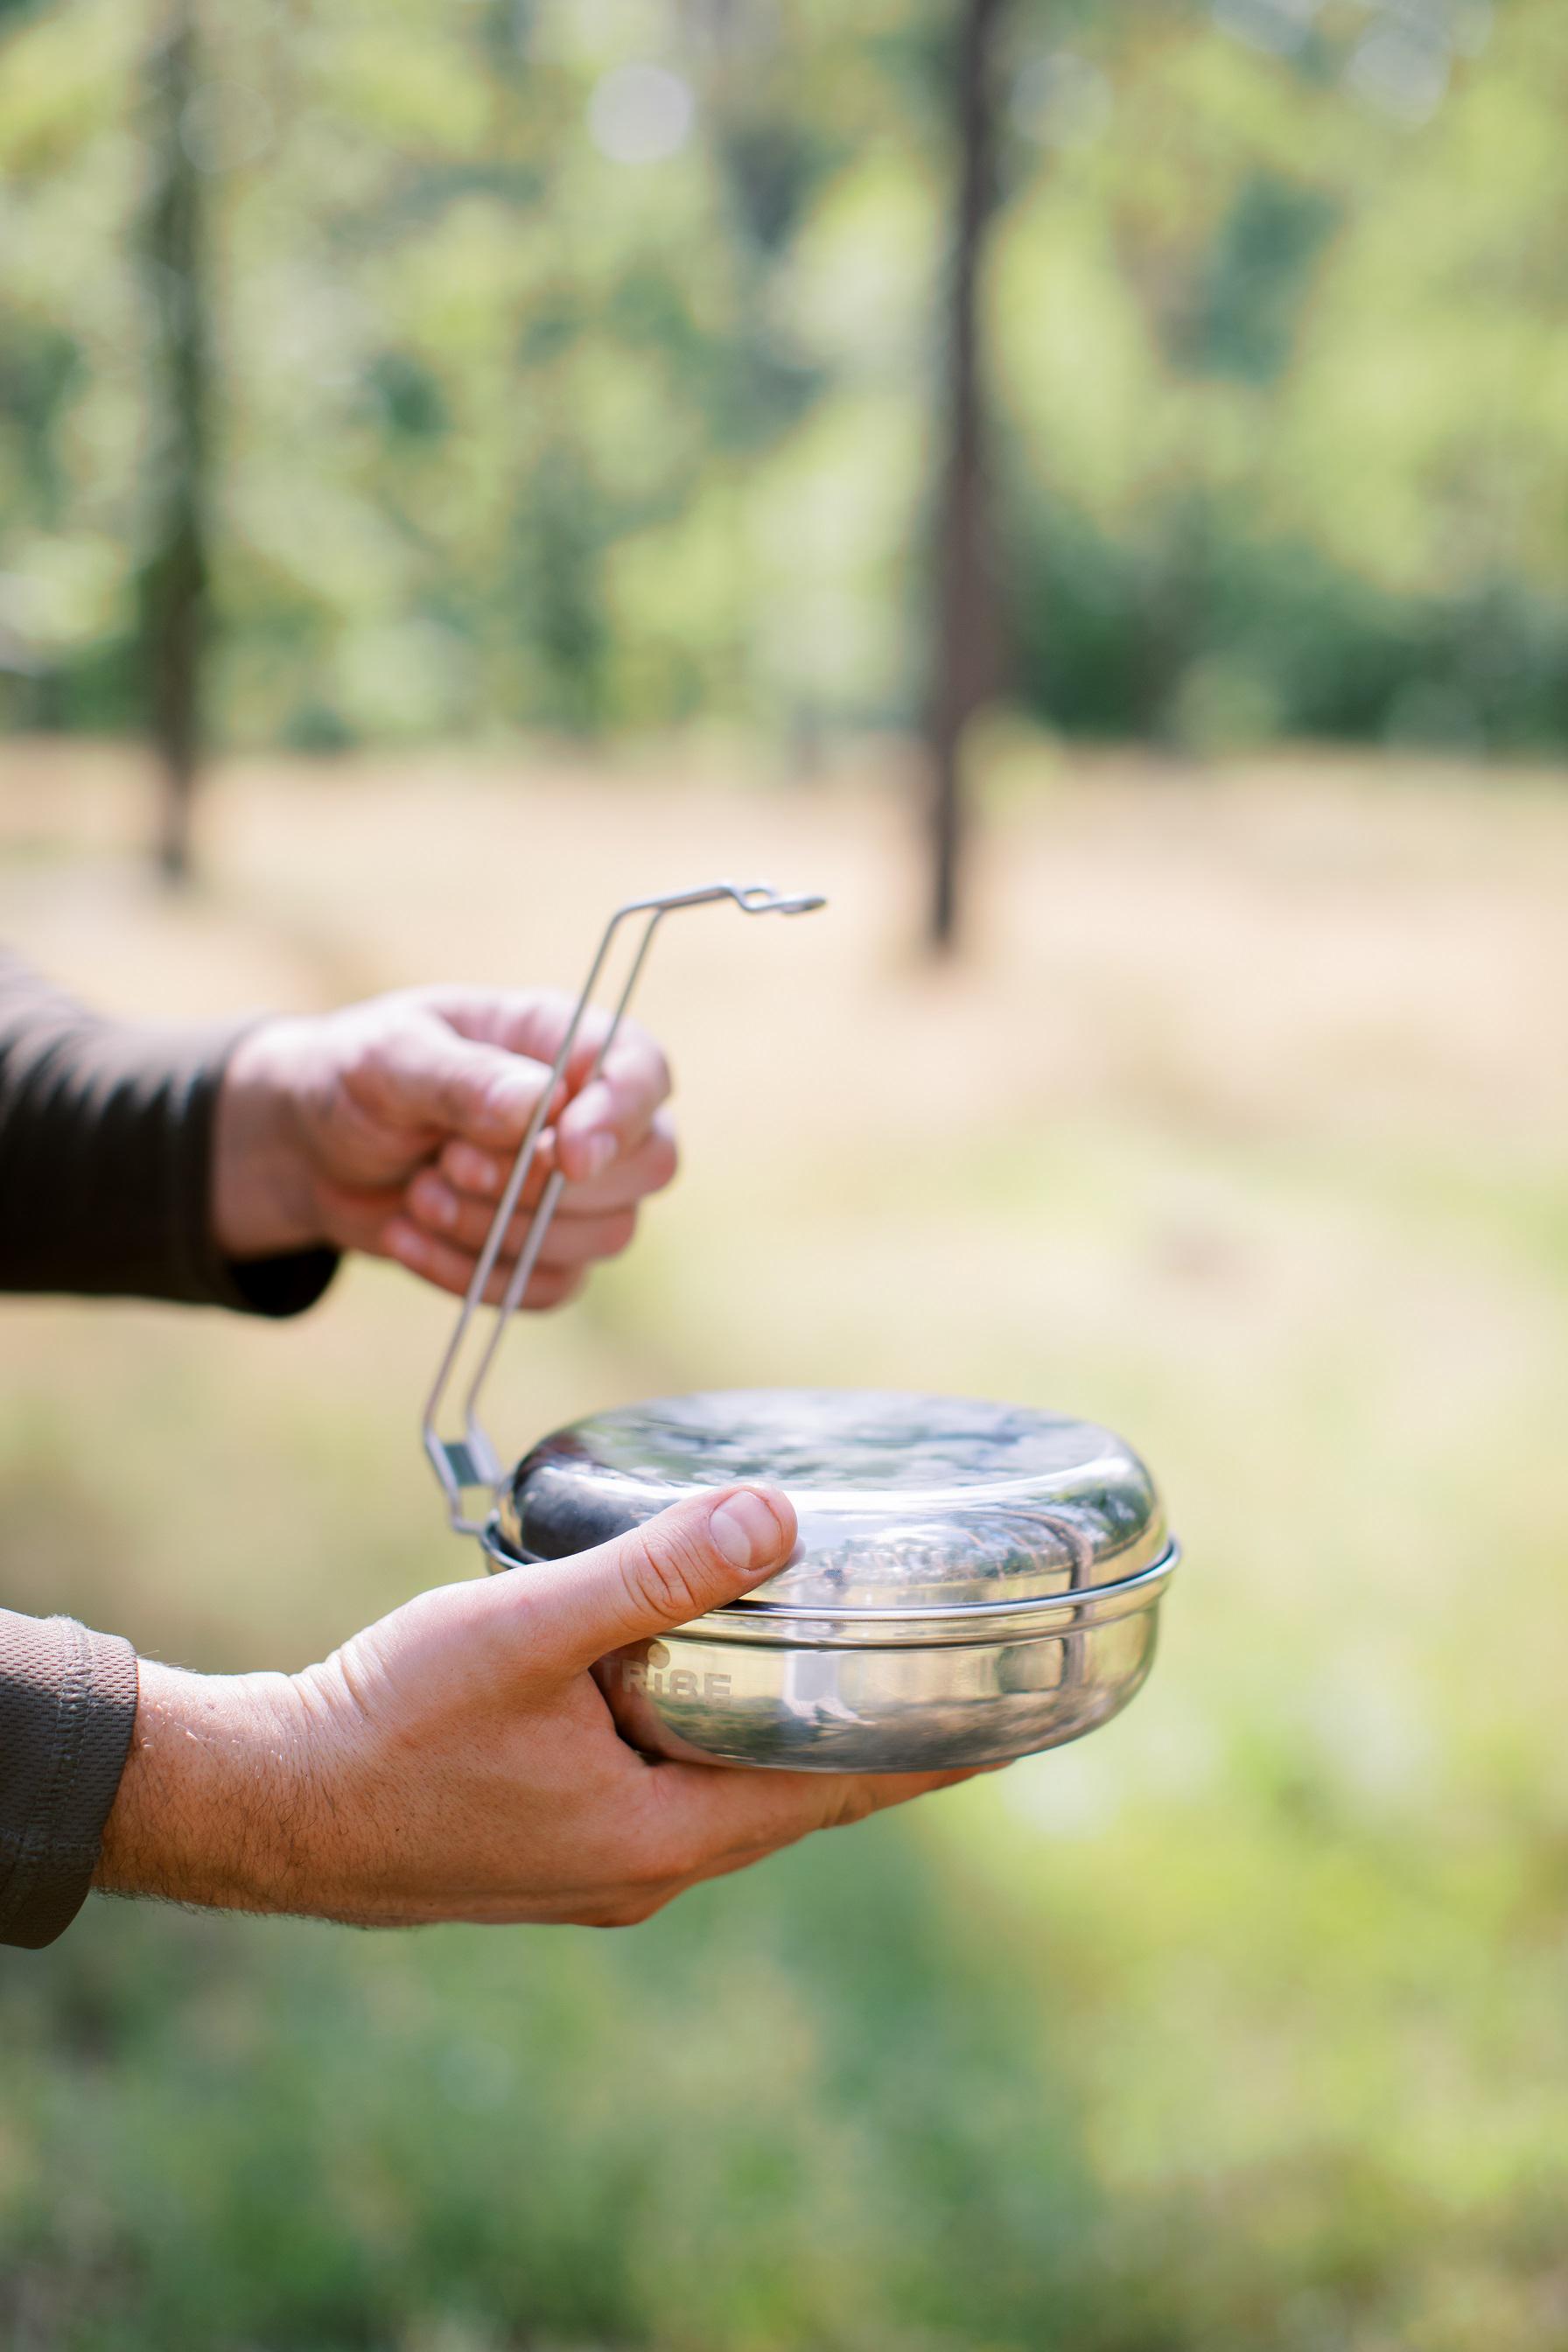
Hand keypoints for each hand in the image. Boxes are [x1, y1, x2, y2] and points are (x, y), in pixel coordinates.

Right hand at [95, 1487, 978, 1925]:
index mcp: (664, 1838)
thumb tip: (775, 1520)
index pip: (843, 1788)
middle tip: (966, 1678)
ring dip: (799, 1739)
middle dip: (883, 1740)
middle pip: (803, 1797)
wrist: (261, 1807)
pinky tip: (713, 1691)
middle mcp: (648, 1871)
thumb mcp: (521, 1631)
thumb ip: (650, 1577)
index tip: (1027, 1717)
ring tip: (860, 1675)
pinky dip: (721, 1742)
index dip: (939, 1749)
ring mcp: (600, 1870)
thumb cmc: (383, 1723)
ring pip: (737, 1795)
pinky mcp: (557, 1850)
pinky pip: (676, 1793)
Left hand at [211, 986, 675, 1305]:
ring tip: (419, 1195)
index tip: (566, 1155)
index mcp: (564, 1041)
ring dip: (499, 1229)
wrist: (308, 1153)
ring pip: (605, 1236)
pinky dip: (475, 1274)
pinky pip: (551, 1288)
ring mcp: (574, 1190)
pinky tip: (411, 1237)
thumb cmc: (355, 1078)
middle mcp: (586, 1114)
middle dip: (545, 1184)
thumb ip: (464, 1077)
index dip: (622, 1118)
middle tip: (451, 1164)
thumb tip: (541, 1104)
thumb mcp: (390, 1059)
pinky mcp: (544, 1251)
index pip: (643, 1074)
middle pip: (648, 1166)